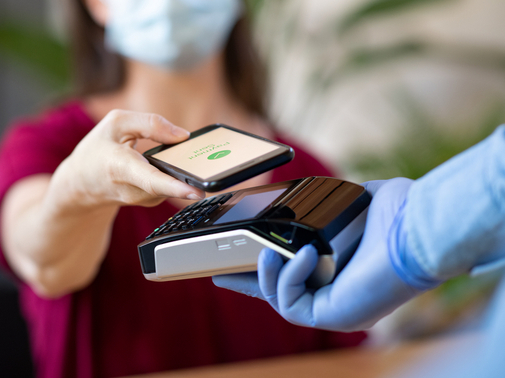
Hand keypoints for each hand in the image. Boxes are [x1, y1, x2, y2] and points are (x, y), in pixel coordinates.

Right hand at [49, 109, 204, 209]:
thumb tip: (183, 135)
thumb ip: (150, 124)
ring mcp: (142, 200)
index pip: (150, 180)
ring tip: (193, 161)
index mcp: (120, 167)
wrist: (81, 183)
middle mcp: (132, 189)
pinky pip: (170, 186)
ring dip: (184, 174)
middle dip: (191, 180)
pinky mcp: (150, 201)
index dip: (174, 187)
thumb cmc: (98, 150)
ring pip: (172, 185)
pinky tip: (174, 165)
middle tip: (213, 174)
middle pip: (168, 186)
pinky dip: (176, 175)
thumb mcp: (116, 123)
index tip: (195, 191)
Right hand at [214, 178, 435, 331]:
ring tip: (266, 253)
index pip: (293, 273)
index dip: (265, 268)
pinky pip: (292, 304)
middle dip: (248, 284)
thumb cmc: (396, 214)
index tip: (240, 258)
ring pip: (280, 301)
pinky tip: (303, 254)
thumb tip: (309, 194)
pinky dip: (289, 277)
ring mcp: (334, 308)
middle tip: (220, 273)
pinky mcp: (333, 316)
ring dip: (266, 276)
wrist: (418, 227)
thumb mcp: (350, 203)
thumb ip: (327, 202)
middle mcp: (336, 292)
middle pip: (279, 293)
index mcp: (340, 269)